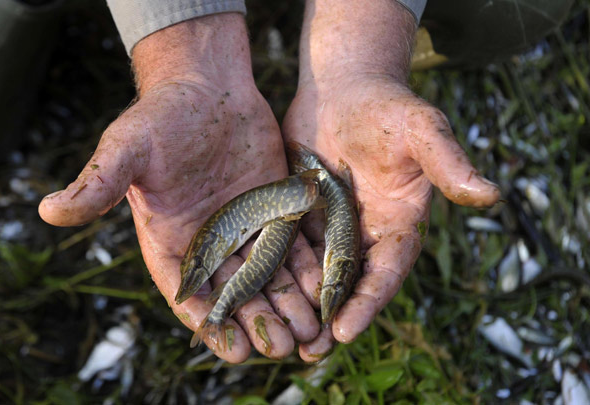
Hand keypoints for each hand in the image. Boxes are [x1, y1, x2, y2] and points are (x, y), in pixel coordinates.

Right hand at [38, 14, 320, 361]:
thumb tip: (49, 211)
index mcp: (170, 238)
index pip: (189, 292)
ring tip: (311, 335)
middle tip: (283, 349)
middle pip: (236, 293)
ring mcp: (245, 227)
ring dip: (289, 306)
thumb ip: (99, 183)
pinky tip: (324, 292)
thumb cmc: (162, 115)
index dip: (210, 323)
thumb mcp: (127, 148)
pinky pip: (292, 247)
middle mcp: (209, 240)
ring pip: (268, 277)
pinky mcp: (273, 210)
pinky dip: (306, 271)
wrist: (207, 86)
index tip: (234, 350)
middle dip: (259, 323)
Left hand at [282, 0, 500, 358]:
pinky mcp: (299, 214)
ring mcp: (330, 226)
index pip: (386, 270)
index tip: (345, 330)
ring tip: (281, 336)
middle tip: (311, 351)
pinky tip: (255, 292)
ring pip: (316, 273)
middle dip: (332, 317)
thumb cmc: (388, 107)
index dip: (368, 301)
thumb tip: (491, 194)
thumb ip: (449, 163)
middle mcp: (365, 233)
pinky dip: (276, 270)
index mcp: (398, 223)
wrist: (344, 89)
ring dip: (301, 303)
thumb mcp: (422, 130)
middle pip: (350, 283)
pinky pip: (287, 247)